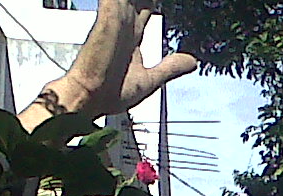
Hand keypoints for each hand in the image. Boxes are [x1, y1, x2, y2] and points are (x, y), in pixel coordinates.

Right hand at [33, 1, 197, 121]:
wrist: (90, 99)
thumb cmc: (111, 93)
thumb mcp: (150, 80)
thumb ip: (170, 68)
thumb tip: (192, 62)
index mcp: (131, 38)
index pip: (144, 10)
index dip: (152, 3)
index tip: (161, 2)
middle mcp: (123, 25)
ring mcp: (116, 19)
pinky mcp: (109, 17)